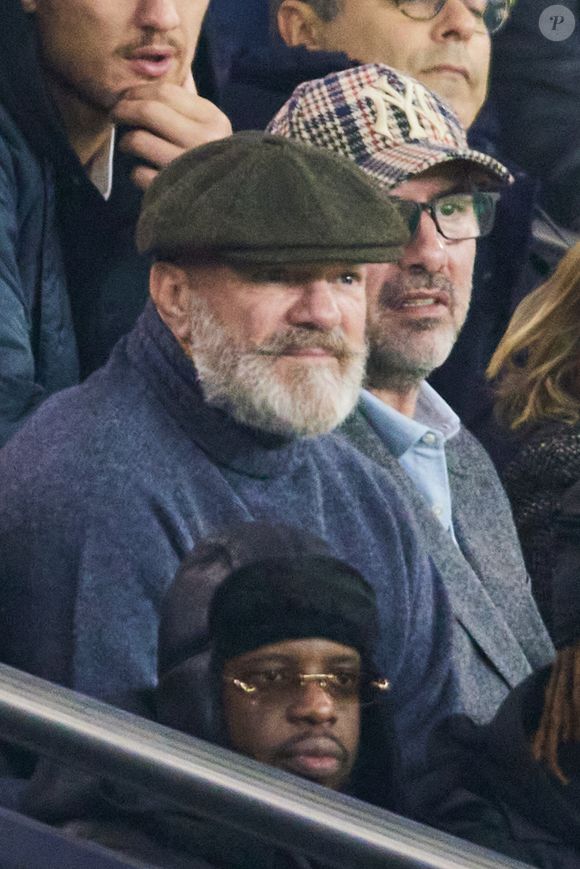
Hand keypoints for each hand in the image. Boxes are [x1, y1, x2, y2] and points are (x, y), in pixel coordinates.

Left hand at [112, 72, 231, 189]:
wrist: (231, 202)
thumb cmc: (213, 160)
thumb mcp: (211, 127)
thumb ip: (192, 100)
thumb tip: (178, 67)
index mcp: (213, 120)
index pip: (166, 92)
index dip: (138, 91)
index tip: (126, 97)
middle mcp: (203, 141)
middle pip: (149, 111)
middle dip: (123, 109)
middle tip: (115, 114)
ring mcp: (188, 167)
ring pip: (139, 140)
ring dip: (127, 141)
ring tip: (129, 145)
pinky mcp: (173, 191)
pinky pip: (138, 173)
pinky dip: (135, 172)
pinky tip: (143, 172)